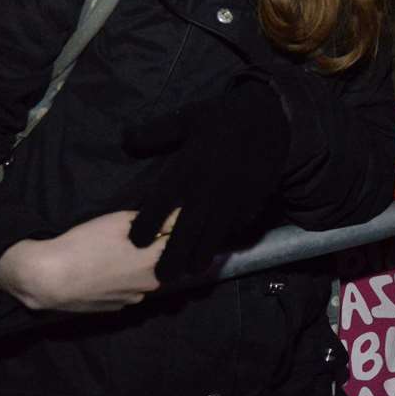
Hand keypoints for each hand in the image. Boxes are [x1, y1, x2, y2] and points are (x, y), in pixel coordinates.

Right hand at [0, 210, 164, 311]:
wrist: (48, 279)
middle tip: (138, 233)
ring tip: (116, 252)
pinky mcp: (114, 307)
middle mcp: (149, 285)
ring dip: (139, 264)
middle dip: (155, 247)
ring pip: (144, 276)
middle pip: (162, 260)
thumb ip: (153, 219)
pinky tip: (106, 269)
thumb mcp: (119, 222)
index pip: (176, 241)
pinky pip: (128, 288)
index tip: (167, 219)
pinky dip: (123, 278)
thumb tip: (176, 217)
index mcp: (154, 263)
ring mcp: (132, 299)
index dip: (172, 228)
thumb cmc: (85, 245)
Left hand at [124, 72, 291, 281]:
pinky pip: (235, 228)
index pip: (160, 206)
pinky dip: (224, 240)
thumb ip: (154, 133)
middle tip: (161, 277)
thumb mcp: (186, 118)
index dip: (145, 227)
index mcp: (187, 169)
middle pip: (186, 233)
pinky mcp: (251, 202)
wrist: (271, 120)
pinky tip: (216, 247)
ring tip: (188, 272)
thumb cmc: (222, 119)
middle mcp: (208, 190)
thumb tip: (124, 141)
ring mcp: (231, 200)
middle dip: (172, 257)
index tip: (135, 241)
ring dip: (200, 257)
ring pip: (213, 237)